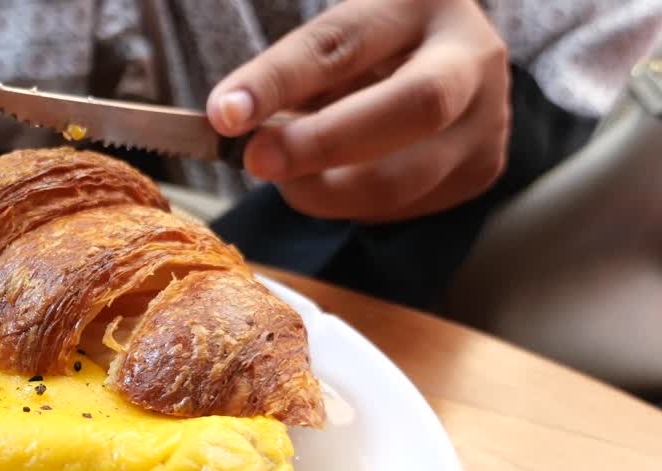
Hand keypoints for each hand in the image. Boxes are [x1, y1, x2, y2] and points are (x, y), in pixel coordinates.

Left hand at [207, 0, 509, 222]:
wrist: (448, 69)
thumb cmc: (371, 54)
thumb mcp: (333, 45)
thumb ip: (289, 79)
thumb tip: (231, 121)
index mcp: (421, 4)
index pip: (342, 45)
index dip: (279, 82)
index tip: (224, 114)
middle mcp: (472, 58)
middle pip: (411, 107)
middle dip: (322, 143)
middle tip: (257, 161)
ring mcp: (488, 120)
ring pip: (402, 178)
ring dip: (324, 190)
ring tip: (284, 176)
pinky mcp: (481, 171)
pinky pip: (400, 207)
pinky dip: (348, 204)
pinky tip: (333, 181)